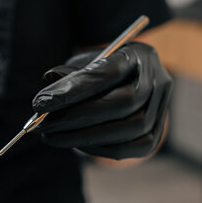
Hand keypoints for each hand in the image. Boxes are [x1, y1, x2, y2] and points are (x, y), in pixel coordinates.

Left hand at [32, 42, 172, 159]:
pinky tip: (76, 144)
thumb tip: (48, 93)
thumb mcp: (82, 63)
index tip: (39, 104)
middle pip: (122, 103)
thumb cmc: (97, 70)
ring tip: (52, 136)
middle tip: (42, 125)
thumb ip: (67, 75)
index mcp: (137, 53)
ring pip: (130, 128)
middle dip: (76, 118)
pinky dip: (101, 149)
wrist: (125, 80)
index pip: (107, 73)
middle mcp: (157, 79)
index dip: (72, 90)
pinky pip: (133, 148)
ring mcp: (162, 107)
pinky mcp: (156, 132)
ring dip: (85, 137)